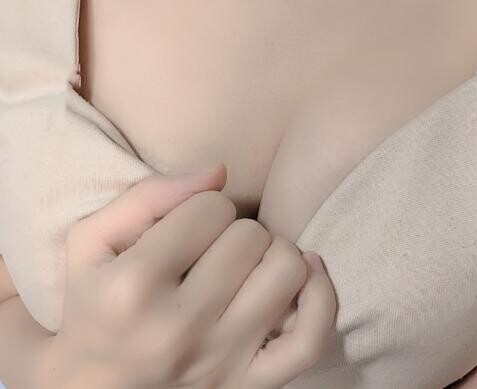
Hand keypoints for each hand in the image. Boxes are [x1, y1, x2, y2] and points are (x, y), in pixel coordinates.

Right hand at [37, 165, 335, 388]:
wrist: (94, 388)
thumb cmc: (94, 303)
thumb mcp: (91, 240)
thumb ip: (148, 195)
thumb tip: (219, 172)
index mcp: (131, 289)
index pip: (209, 208)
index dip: (203, 206)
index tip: (190, 225)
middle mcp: (178, 331)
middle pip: (251, 236)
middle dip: (235, 228)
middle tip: (215, 245)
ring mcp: (220, 364)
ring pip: (287, 272)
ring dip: (273, 252)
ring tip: (250, 260)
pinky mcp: (250, 386)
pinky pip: (311, 339)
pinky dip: (322, 296)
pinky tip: (306, 272)